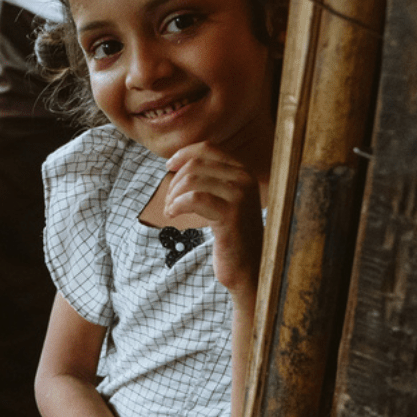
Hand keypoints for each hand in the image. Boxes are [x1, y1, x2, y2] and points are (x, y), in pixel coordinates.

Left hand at [164, 142, 263, 300]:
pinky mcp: (232, 214)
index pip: (208, 148)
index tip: (168, 167)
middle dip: (175, 182)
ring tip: (170, 210)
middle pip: (196, 164)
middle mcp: (245, 179)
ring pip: (192, 180)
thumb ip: (209, 180)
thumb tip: (177, 162)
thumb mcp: (222, 200)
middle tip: (169, 202)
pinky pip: (194, 198)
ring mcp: (240, 195)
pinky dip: (177, 205)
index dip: (183, 155)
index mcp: (243, 171)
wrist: (249, 267)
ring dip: (173, 195)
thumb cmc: (230, 234)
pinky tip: (172, 215)